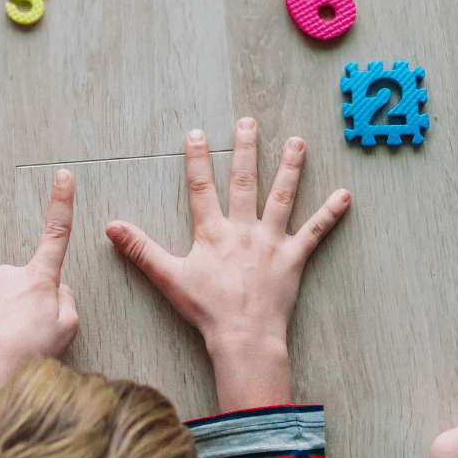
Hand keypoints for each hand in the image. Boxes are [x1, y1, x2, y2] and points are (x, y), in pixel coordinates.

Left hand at [0, 169, 80, 415]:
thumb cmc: (30, 356)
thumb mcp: (69, 329)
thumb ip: (66, 299)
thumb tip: (54, 288)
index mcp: (40, 279)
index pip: (57, 233)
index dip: (62, 202)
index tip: (63, 176)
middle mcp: (10, 274)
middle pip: (26, 281)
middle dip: (28, 301)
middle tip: (29, 334)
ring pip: (1, 293)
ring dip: (4, 312)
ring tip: (7, 341)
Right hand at [107, 120, 349, 411]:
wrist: (243, 335)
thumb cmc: (206, 309)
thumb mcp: (168, 277)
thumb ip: (141, 249)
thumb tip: (111, 226)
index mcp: (213, 232)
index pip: (202, 187)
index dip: (197, 159)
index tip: (197, 132)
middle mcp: (243, 229)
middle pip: (244, 181)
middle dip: (246, 149)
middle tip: (248, 122)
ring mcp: (271, 241)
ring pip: (283, 197)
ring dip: (291, 168)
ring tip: (298, 142)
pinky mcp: (294, 258)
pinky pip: (315, 232)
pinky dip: (331, 214)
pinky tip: (346, 195)